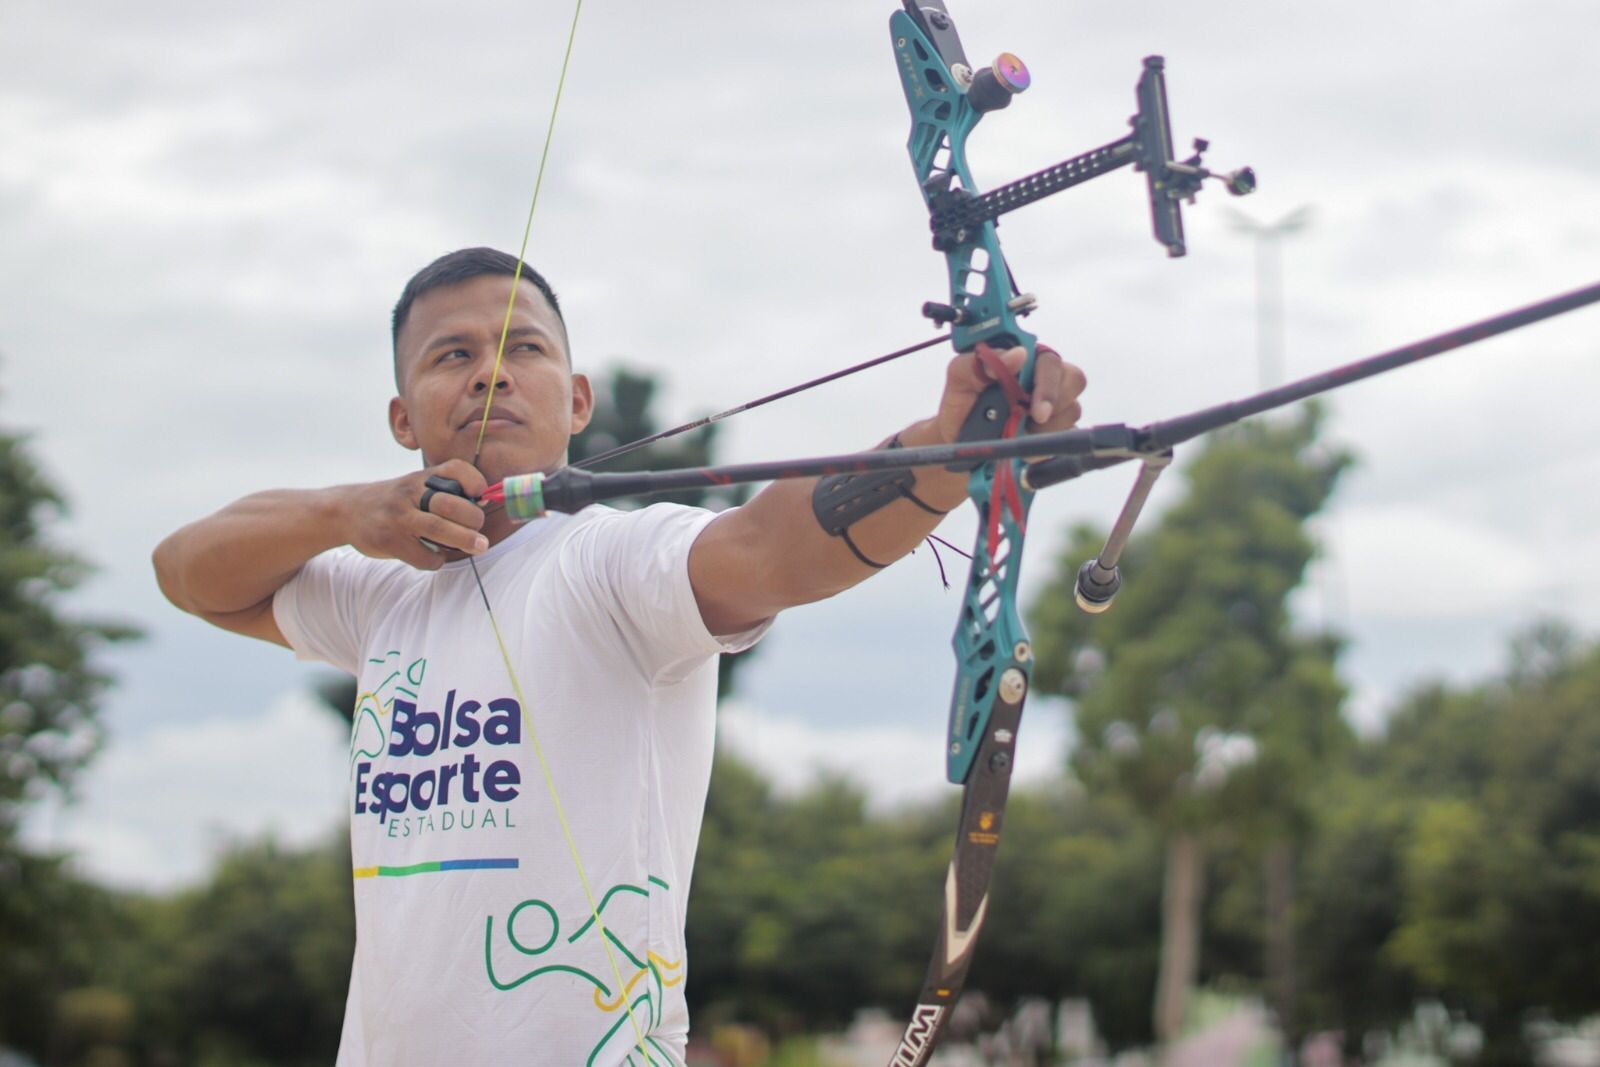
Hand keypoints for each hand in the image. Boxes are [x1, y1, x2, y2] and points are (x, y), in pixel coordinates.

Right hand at [344, 459, 488, 569]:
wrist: (347, 511)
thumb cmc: (395, 502)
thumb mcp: (416, 486)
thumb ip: (445, 491)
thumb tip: (484, 503)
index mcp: (422, 478)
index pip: (455, 469)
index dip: (474, 481)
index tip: (481, 495)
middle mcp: (410, 492)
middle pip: (452, 504)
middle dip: (474, 520)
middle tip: (480, 533)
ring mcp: (399, 517)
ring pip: (439, 528)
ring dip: (465, 540)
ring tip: (479, 546)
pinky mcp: (390, 540)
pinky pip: (423, 556)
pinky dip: (436, 560)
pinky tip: (434, 557)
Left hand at [931, 342, 1085, 444]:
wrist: (960, 443)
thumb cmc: (962, 406)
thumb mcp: (959, 379)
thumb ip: (980, 362)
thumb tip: (1017, 354)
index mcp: (1025, 359)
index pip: (1050, 360)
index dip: (1047, 381)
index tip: (1034, 405)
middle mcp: (1045, 379)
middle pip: (1074, 380)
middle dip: (1053, 402)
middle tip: (1033, 419)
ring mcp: (1056, 406)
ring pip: (1071, 411)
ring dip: (1044, 427)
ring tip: (1017, 429)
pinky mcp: (1060, 431)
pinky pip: (1068, 436)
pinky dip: (1047, 444)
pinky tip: (1026, 441)